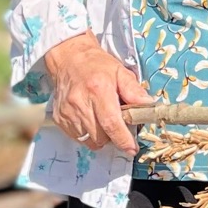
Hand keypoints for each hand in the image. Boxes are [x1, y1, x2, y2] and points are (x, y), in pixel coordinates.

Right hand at [42, 33, 149, 154]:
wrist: (69, 59)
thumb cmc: (97, 65)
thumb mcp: (121, 72)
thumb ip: (134, 91)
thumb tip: (149, 106)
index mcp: (99, 90)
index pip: (111, 123)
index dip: (123, 139)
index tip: (132, 149)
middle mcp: (80, 103)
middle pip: (100, 136)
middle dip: (113, 137)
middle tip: (119, 127)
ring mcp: (67, 112)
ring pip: (88, 140)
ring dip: (100, 137)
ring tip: (104, 122)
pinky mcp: (59, 118)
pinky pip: (77, 137)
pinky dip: (87, 134)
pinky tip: (91, 120)